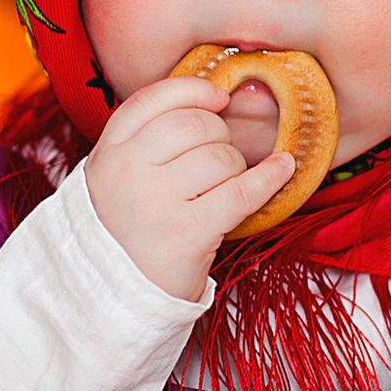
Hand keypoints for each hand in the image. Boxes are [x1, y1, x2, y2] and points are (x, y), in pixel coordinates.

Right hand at [84, 75, 298, 302]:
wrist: (114, 298)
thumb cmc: (127, 233)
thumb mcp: (115, 180)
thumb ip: (145, 142)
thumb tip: (213, 100)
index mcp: (107, 153)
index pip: (153, 101)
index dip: (193, 91)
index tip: (218, 98)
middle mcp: (127, 172)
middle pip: (194, 125)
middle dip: (219, 135)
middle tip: (220, 157)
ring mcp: (156, 202)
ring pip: (220, 158)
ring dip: (236, 168)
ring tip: (226, 187)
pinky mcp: (188, 233)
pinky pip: (242, 191)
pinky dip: (270, 178)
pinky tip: (283, 170)